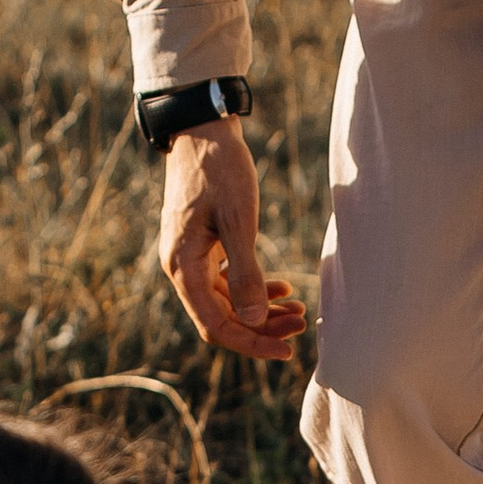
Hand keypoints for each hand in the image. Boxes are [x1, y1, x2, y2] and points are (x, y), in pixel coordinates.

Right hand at [155, 123, 305, 360]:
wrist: (202, 131)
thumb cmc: (219, 170)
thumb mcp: (238, 220)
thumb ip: (245, 272)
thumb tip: (253, 321)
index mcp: (182, 267)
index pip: (216, 326)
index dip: (252, 343)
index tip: (287, 351)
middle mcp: (181, 268)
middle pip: (222, 318)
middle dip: (262, 328)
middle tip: (301, 327)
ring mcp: (190, 258)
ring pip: (226, 302)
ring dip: (260, 310)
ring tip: (298, 311)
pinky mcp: (202, 246)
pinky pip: (226, 281)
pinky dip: (253, 288)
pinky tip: (282, 289)